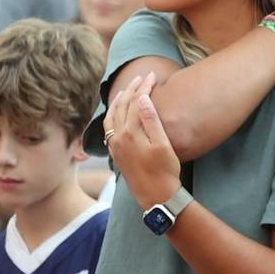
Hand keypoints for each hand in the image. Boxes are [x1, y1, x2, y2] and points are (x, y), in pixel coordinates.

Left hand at [104, 73, 182, 209]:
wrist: (156, 197)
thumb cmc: (165, 172)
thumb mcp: (163, 145)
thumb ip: (151, 120)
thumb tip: (142, 98)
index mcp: (131, 133)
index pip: (136, 102)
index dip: (144, 87)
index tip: (153, 76)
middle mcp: (119, 138)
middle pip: (121, 106)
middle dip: (131, 90)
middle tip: (141, 78)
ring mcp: (115, 147)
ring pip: (111, 117)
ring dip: (118, 102)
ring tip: (125, 92)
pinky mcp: (116, 154)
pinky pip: (109, 129)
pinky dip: (112, 116)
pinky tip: (118, 115)